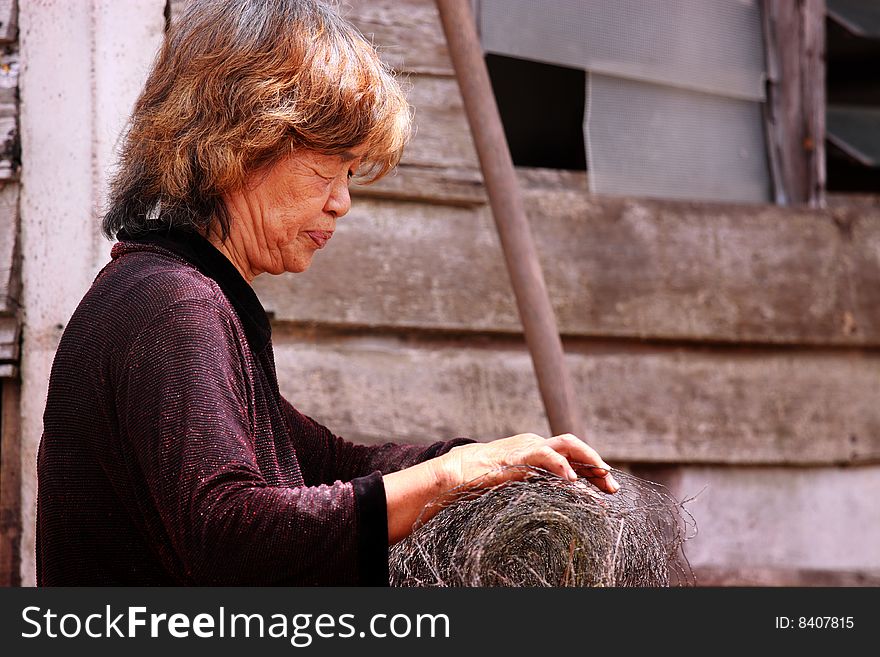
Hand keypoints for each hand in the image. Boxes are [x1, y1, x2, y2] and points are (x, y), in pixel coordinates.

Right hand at [437, 433, 619, 493]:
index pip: (574, 456)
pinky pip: (544, 455)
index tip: (610, 489)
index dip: (593, 470)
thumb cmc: (485, 481)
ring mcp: (528, 447)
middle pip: (576, 447)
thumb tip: (560, 504)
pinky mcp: (519, 455)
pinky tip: (572, 478)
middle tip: (612, 487)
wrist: (458, 472)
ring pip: (567, 444)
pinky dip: (561, 464)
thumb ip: (538, 487)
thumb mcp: (519, 484)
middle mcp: (537, 444)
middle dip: (597, 465)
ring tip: (603, 476)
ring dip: (588, 460)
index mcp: (538, 451)